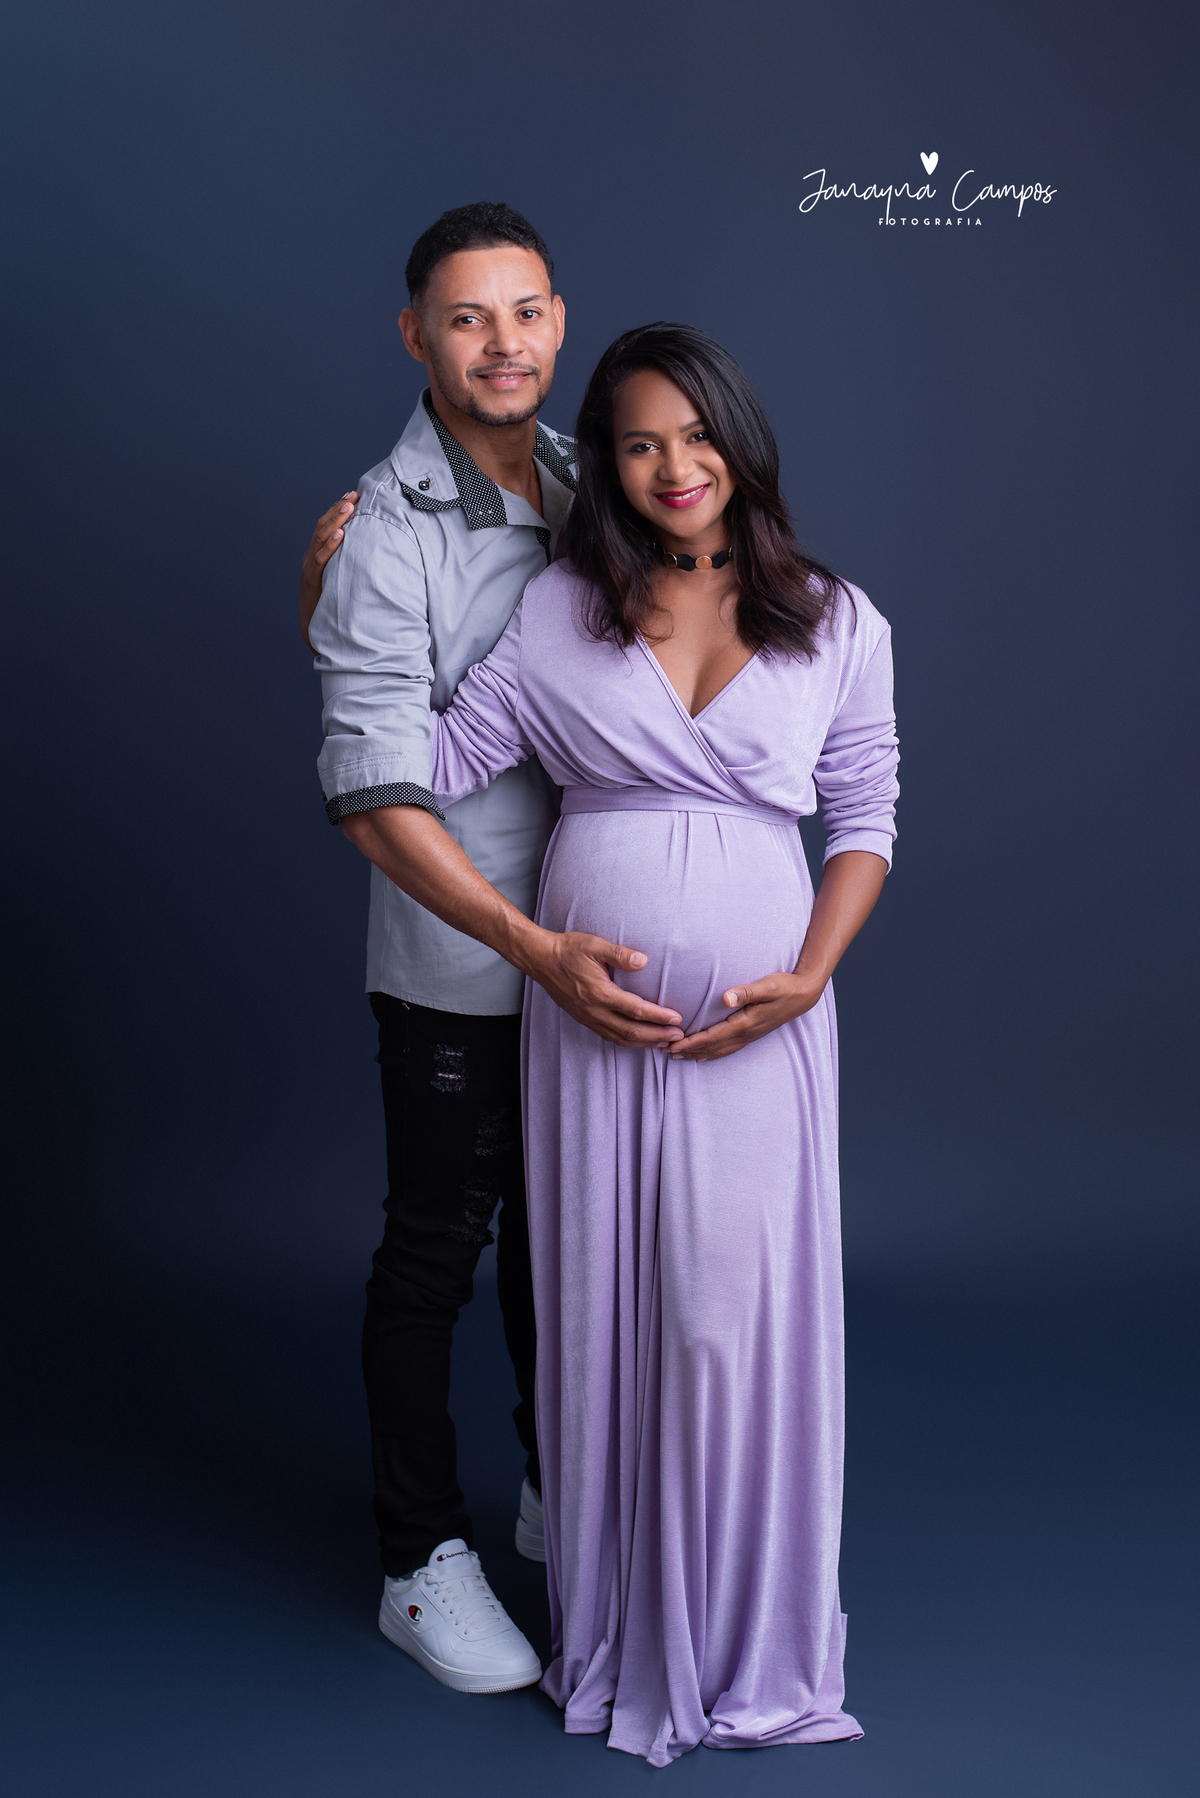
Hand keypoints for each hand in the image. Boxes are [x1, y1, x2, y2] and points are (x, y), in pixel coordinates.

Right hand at [299, 491, 358, 647]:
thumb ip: (352, 568)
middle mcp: (311, 560)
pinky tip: (341, 534)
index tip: (354, 495)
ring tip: (349, 507)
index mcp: (318, 558)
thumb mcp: (343, 583)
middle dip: (338, 509)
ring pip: (321, 539)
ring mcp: (310, 570)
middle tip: (354, 494)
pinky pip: (321, 561)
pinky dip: (331, 546)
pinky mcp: (312, 583)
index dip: (338, 510)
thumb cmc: (333, 610)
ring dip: (335, 521)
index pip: (327, 527)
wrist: (317, 636)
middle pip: (323, 528)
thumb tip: (375, 555)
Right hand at [522, 930, 684, 1048]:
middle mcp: (594, 1010)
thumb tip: (644, 961)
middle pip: (631, 1031)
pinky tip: (638, 1039)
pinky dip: (627, 1041)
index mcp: (600, 993)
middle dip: (657, 1035)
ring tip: (664, 1041)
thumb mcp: (595, 945)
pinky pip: (609, 1036)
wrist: (541, 959)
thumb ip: (620, 954)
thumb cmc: (569, 949)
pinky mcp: (584, 1019)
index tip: (677, 1018)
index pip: (636, 1010)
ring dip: (644, 1042)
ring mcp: (588, 1017)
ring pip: (620, 1038)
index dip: (659, 1016)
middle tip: (678, 1036)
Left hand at [668, 971, 824, 1061]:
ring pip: (719, 1050)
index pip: (712, 1036)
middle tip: (665, 1052)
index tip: (672, 1044)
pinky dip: (713, 1053)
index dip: (691, 1041)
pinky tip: (704, 1055)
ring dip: (698, 1053)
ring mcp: (750, 1035)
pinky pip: (728, 1048)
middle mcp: (746, 1033)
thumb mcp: (768, 986)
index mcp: (746, 1023)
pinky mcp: (753, 1033)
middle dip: (688, 1050)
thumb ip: (747, 992)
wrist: (804, 994)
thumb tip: (726, 998)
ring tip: (678, 1057)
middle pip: (712, 1046)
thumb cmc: (785, 986)